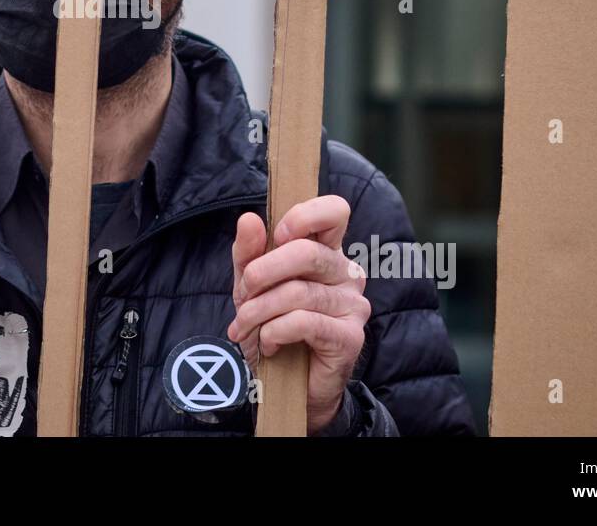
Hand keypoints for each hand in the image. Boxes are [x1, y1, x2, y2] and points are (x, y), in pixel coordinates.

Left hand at [227, 196, 369, 434]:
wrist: (286, 384)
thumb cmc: (272, 325)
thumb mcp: (251, 286)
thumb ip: (249, 253)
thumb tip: (248, 219)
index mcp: (327, 251)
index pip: (335, 211)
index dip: (305, 216)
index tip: (279, 235)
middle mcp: (347, 273)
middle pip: (307, 252)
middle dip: (262, 272)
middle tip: (243, 293)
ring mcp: (353, 305)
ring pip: (298, 292)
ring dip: (259, 310)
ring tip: (244, 327)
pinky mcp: (350, 336)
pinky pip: (304, 322)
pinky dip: (274, 331)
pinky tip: (268, 343)